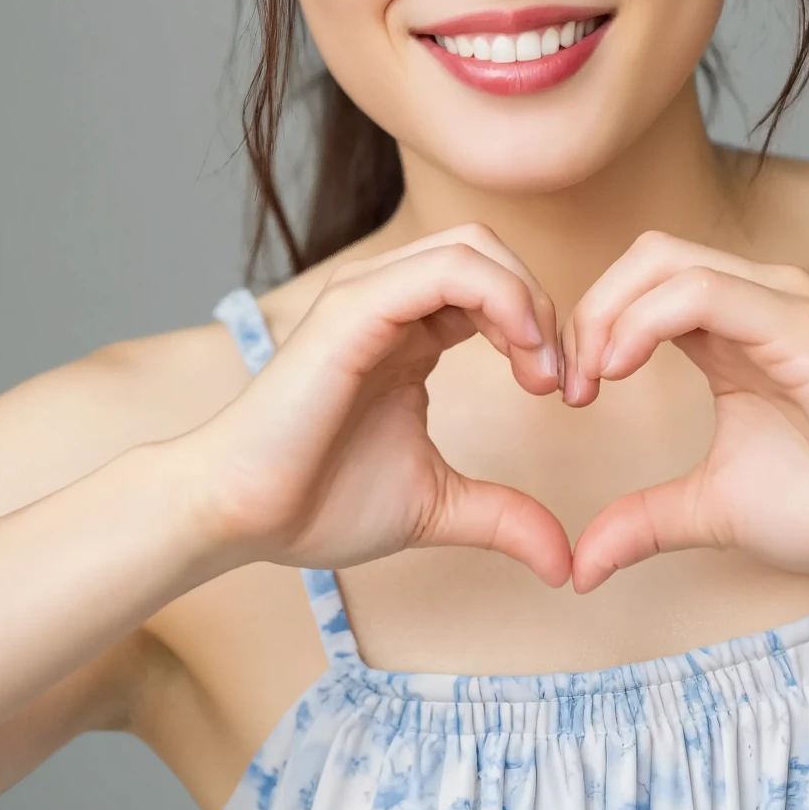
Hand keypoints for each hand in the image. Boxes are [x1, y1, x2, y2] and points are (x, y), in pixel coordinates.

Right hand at [188, 225, 571, 586]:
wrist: (239, 515)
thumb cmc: (316, 503)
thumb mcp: (437, 506)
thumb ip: (503, 518)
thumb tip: (565, 562)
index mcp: (411, 334)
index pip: (495, 288)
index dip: (546, 331)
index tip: (569, 396)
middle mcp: (390, 302)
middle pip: (493, 251)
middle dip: (546, 307)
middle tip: (564, 382)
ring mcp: (369, 298)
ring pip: (475, 247)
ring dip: (529, 300)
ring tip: (543, 373)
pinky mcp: (354, 311)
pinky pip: (446, 270)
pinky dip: (500, 298)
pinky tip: (521, 354)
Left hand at [560, 231, 808, 594]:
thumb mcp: (714, 509)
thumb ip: (644, 521)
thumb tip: (579, 568)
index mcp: (732, 331)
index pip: (639, 286)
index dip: (588, 329)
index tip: (567, 399)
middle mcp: (756, 301)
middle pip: (642, 257)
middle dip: (587, 313)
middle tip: (567, 387)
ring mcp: (782, 304)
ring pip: (664, 261)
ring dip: (606, 315)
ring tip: (590, 382)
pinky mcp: (801, 325)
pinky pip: (702, 292)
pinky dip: (645, 321)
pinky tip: (620, 370)